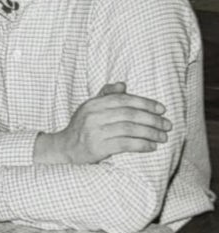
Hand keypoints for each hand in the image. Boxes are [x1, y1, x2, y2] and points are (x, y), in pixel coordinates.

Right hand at [37, 81, 170, 164]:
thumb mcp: (91, 108)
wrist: (65, 148)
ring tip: (163, 137)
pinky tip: (151, 147)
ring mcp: (94, 132)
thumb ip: (106, 95)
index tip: (161, 109)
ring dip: (150, 133)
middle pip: (129, 114)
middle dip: (152, 119)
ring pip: (129, 129)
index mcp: (93, 104)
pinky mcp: (97, 147)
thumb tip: (123, 85)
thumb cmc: (82, 127)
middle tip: (167, 125)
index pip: (123, 99)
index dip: (145, 103)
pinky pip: (125, 144)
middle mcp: (93, 116)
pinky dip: (141, 145)